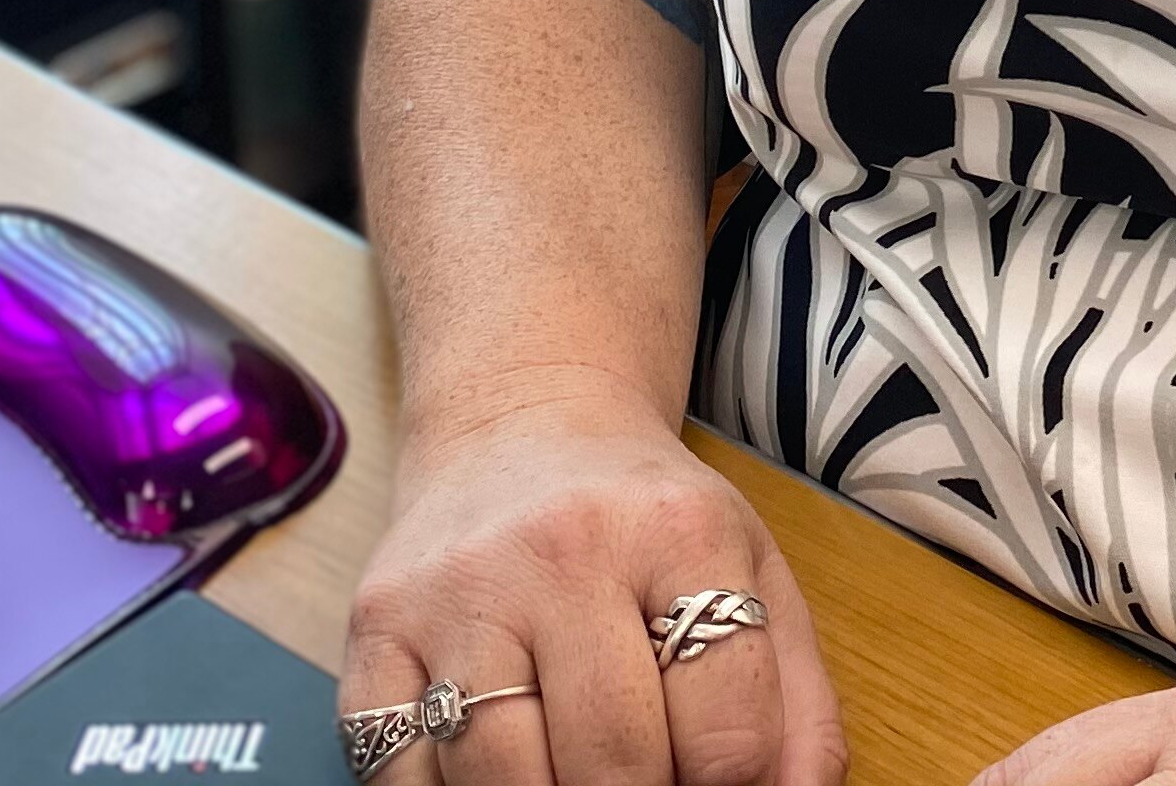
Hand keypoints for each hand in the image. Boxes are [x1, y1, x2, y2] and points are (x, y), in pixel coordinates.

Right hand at [345, 407, 846, 785]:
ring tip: (573, 776)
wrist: (520, 425)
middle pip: (611, 761)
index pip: (728, 724)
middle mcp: (565, 550)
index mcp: (680, 533)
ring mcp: (460, 590)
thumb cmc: (647, 524)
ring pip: (498, 777)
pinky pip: (398, 769)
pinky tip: (491, 773)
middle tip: (644, 785)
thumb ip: (797, 704)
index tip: (716, 780)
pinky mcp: (378, 628)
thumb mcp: (752, 576)